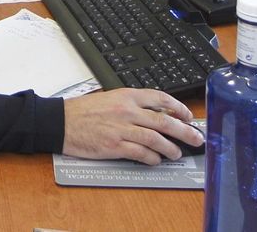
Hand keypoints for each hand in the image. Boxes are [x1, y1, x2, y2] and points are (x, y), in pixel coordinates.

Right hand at [61, 89, 201, 163]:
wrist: (61, 122)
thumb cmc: (83, 111)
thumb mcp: (110, 98)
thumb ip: (132, 104)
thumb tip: (155, 113)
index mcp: (126, 96)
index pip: (160, 98)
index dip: (178, 108)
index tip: (188, 116)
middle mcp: (127, 111)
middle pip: (164, 121)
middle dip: (184, 131)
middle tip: (196, 138)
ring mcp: (121, 129)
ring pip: (156, 139)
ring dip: (170, 148)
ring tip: (176, 154)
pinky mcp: (114, 146)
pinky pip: (141, 153)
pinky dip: (152, 157)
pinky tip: (155, 160)